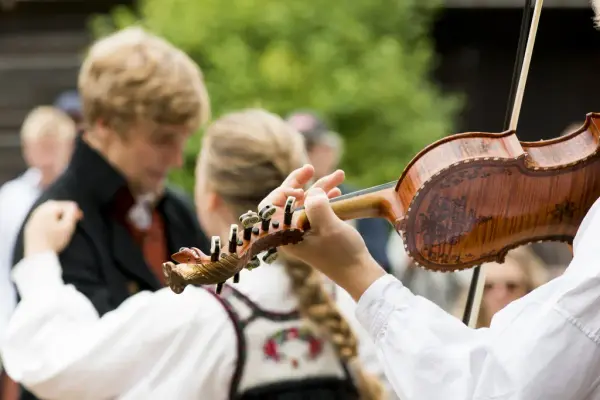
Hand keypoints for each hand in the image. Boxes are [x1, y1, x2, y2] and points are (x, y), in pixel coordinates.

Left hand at [24, 200, 82, 256]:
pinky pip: (41, 219)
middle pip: (56, 206)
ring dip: (57, 215)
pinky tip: (54, 227)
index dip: (75, 211)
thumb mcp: (68, 226)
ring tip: (65, 222)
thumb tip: (74, 206)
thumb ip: (72, 213)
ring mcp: (33, 219)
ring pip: (48, 212)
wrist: (38, 255)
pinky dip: (49, 220)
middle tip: (74, 219)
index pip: (66, 205)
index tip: (81, 218)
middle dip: (66, 211)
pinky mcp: (30, 227)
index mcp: (48, 209)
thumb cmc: (54, 241)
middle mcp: (38, 211)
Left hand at [259, 166, 385, 300]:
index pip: (270, 207)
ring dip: (320, 187)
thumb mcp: (328, 226)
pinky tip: (337, 191)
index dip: (282, 192)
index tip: (301, 190)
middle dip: (300, 182)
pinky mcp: (316, 233)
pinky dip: (325, 198)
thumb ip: (316, 205)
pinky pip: (315, 210)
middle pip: (287, 201)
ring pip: (305, 203)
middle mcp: (290, 233)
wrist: (359, 273)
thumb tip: (313, 192)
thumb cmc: (342, 253)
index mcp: (285, 235)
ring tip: (339, 175)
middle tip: (310, 167)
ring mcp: (303, 233)